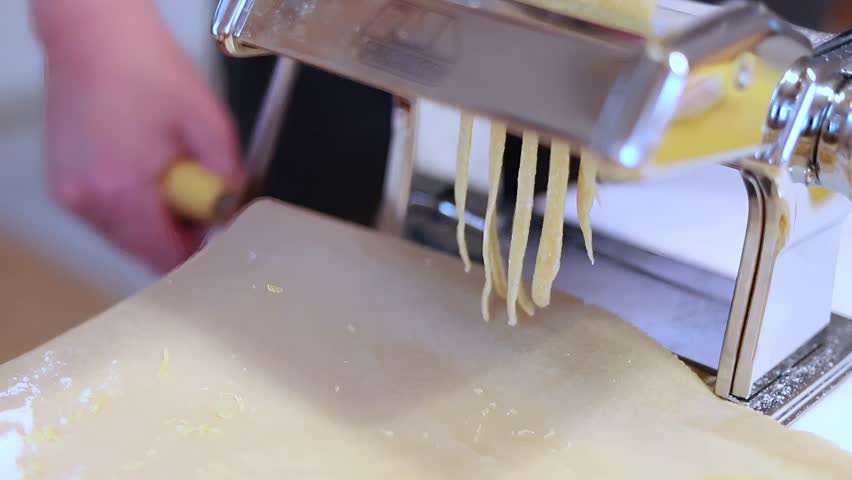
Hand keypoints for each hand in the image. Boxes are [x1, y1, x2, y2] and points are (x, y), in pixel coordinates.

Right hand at [34, 1, 244, 271]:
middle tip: (189, 183)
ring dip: (151, 217)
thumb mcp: (209, 123)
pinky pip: (105, 214)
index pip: (168, 257)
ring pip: (125, 236)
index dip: (199, 247)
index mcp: (124, 191)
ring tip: (160, 165)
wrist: (94, 36)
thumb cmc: (148, 69)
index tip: (211, 226)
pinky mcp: (62, 185)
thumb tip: (232, 211)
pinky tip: (137, 162)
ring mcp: (70, 195)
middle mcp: (89, 201)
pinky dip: (127, 201)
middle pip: (146, 252)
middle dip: (176, 230)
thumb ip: (228, 177)